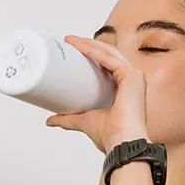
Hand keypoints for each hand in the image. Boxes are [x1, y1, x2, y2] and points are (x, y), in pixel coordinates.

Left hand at [46, 35, 149, 153]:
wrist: (120, 143)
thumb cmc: (111, 136)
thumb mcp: (84, 121)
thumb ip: (68, 119)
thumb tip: (50, 120)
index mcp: (124, 88)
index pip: (108, 64)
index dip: (92, 55)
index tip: (74, 51)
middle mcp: (132, 80)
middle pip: (108, 55)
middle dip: (89, 46)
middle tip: (70, 42)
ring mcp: (134, 76)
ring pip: (109, 53)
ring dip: (90, 44)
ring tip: (72, 41)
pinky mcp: (132, 76)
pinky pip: (111, 59)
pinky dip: (96, 51)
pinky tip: (82, 46)